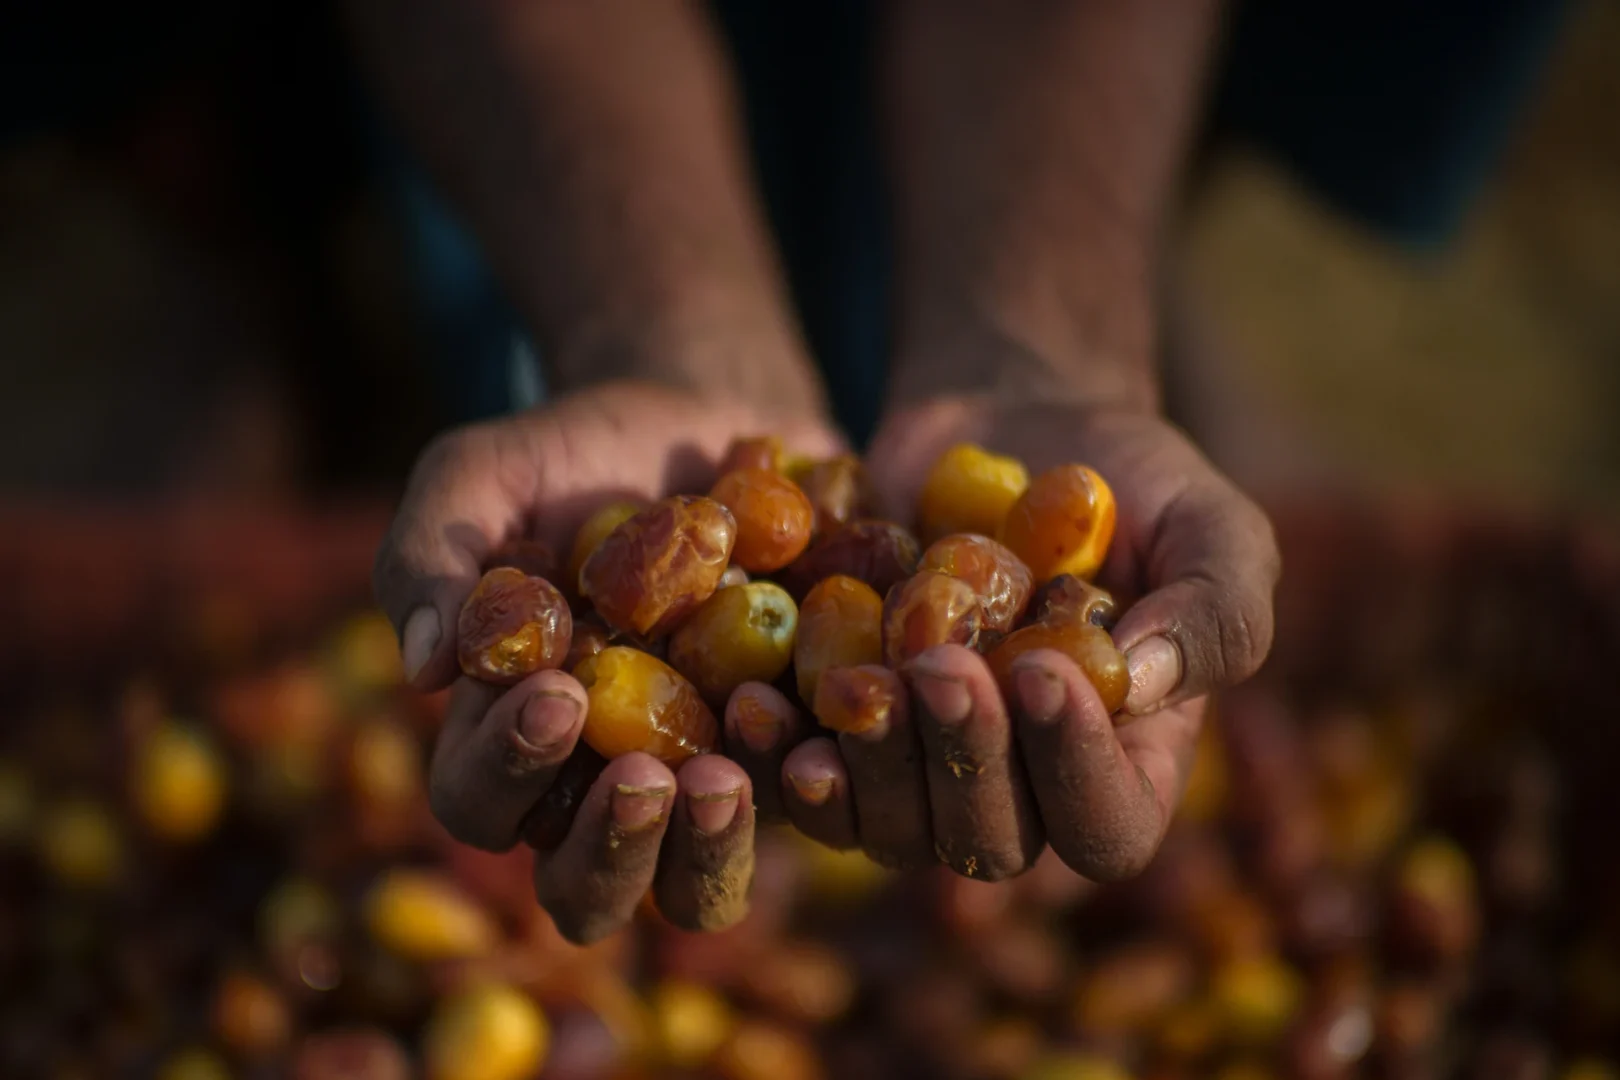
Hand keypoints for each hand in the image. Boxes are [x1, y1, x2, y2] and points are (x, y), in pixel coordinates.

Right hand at [373, 380, 843, 941]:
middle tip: (644, 774)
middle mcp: (599, 781)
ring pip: (696, 890)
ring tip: (722, 773)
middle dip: (608, 849)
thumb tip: (421, 668)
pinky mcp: (794, 756)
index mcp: (511, 734)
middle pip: (583, 893)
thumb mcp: (489, 472)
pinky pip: (806, 814)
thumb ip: (432, 551)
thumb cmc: (579, 452)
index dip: (505, 770)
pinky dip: (810, 783)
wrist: (715, 420)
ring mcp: (703, 779)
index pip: (478, 803)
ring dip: (705, 851)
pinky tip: (822, 718)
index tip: (556, 692)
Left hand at [778, 394, 1278, 882]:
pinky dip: (782, 754)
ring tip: (845, 694)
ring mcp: (925, 768)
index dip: (1074, 771)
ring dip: (866, 773)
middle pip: (989, 841)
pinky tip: (758, 706)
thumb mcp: (1207, 523)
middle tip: (940, 665)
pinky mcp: (847, 734)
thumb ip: (1217, 607)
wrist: (1003, 431)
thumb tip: (1145, 682)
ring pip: (891, 828)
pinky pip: (810, 782)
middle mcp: (1024, 789)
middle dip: (964, 759)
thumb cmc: (1125, 480)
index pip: (1108, 825)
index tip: (1040, 668)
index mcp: (1125, 763)